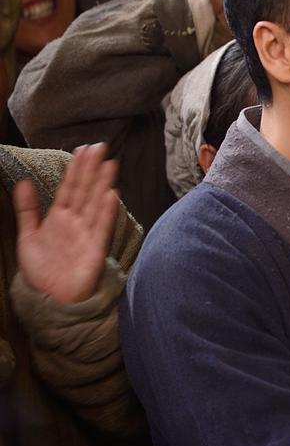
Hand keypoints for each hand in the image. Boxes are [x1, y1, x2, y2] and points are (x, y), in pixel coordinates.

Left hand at [14, 143, 118, 304]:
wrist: (49, 299)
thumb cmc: (42, 269)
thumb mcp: (27, 236)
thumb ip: (27, 209)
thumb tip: (22, 182)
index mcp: (60, 217)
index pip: (70, 187)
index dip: (76, 168)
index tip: (83, 149)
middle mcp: (76, 222)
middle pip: (85, 190)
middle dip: (92, 169)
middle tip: (100, 147)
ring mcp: (87, 234)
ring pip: (95, 204)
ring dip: (102, 184)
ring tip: (109, 164)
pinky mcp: (94, 249)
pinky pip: (101, 228)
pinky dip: (106, 212)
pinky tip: (111, 195)